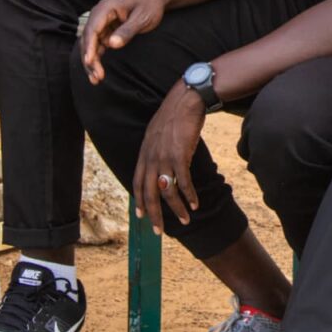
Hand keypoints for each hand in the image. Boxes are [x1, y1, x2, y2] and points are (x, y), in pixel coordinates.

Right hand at [77, 0, 172, 83]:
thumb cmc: (150, 4)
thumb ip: (128, 30)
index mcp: (106, 7)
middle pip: (88, 38)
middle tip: (96, 77)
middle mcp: (99, 14)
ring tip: (96, 79)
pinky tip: (98, 72)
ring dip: (91, 61)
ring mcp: (102, 23)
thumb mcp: (142, 17)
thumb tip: (112, 44)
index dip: (89, 46)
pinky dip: (97, 58)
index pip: (92, 28)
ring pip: (90, 44)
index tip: (90, 61)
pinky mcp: (106, 30)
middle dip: (89, 58)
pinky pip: (97, 45)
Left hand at [133, 87, 205, 232]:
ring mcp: (164, 157)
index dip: (139, 201)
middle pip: (149, 193)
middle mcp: (151, 158)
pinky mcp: (180, 155)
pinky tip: (195, 203)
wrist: (185, 100)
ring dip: (177, 209)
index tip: (142, 216)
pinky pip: (183, 182)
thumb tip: (160, 165)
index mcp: (144, 153)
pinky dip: (190, 195)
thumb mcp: (157, 134)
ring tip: (186, 219)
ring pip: (167, 191)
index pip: (137, 183)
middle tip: (158, 231)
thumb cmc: (174, 116)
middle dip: (154, 214)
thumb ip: (155, 151)